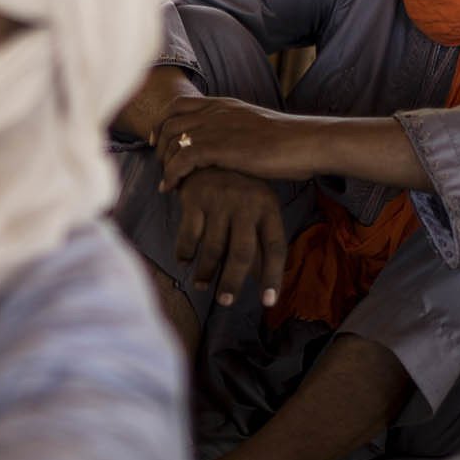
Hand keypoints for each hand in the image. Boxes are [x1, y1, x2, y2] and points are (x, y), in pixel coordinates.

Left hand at [153, 96, 321, 190]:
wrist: (307, 142)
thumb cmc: (290, 142)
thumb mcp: (257, 128)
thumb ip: (237, 131)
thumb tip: (231, 145)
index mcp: (224, 104)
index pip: (179, 105)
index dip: (163, 123)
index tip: (159, 142)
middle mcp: (215, 112)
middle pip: (169, 122)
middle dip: (159, 145)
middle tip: (160, 166)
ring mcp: (216, 128)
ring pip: (172, 140)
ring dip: (163, 162)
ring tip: (166, 180)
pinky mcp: (220, 148)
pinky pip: (181, 159)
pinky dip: (171, 174)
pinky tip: (171, 188)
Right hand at [172, 169, 286, 309]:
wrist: (208, 156)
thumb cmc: (238, 191)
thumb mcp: (257, 210)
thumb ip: (260, 244)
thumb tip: (263, 284)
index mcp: (268, 207)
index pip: (275, 247)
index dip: (272, 276)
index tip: (268, 302)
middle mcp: (247, 203)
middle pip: (242, 252)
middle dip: (233, 281)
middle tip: (225, 301)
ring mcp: (220, 199)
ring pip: (213, 248)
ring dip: (206, 272)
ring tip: (203, 285)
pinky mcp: (195, 198)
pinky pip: (189, 236)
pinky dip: (185, 253)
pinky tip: (184, 262)